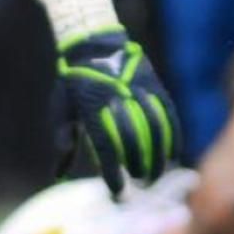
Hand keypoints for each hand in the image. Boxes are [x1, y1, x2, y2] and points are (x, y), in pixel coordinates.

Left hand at [53, 27, 179, 194]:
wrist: (95, 43)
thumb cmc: (74, 81)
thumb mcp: (62, 108)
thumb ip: (63, 140)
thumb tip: (58, 174)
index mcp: (92, 108)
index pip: (107, 146)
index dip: (113, 172)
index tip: (118, 190)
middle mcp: (118, 100)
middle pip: (134, 140)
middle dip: (139, 166)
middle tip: (142, 185)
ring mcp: (138, 90)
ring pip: (154, 128)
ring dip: (158, 155)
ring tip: (158, 175)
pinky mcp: (153, 85)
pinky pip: (167, 113)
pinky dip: (173, 134)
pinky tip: (175, 153)